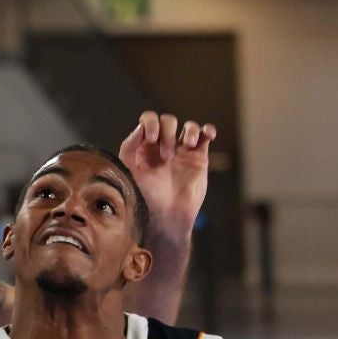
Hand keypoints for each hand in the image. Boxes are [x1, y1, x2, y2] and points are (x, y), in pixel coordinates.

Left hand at [120, 112, 216, 237]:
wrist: (166, 218)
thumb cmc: (145, 199)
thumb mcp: (129, 172)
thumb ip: (130, 147)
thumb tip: (140, 128)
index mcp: (146, 146)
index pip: (149, 120)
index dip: (151, 123)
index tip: (152, 138)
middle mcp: (164, 145)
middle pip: (168, 121)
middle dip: (168, 133)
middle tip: (167, 156)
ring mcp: (182, 151)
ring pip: (189, 126)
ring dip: (189, 130)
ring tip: (188, 145)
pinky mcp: (199, 157)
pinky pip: (205, 136)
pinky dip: (208, 130)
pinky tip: (208, 134)